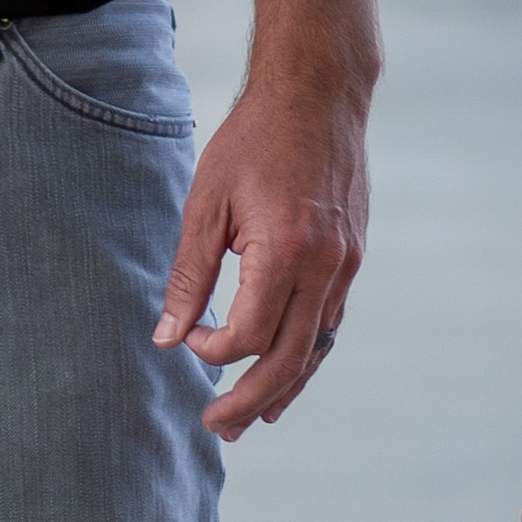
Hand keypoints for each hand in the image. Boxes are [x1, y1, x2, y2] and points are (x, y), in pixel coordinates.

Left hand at [153, 72, 367, 437]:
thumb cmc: (253, 140)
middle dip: (248, 398)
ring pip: (316, 347)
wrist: (319, 93)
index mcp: (286, 251)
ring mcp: (347, 264)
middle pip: (288, 358)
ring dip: (284, 386)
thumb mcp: (207, 202)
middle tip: (216, 428)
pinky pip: (330, 321)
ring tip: (252, 418)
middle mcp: (326, 266)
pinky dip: (307, 352)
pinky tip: (287, 369)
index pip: (247, 334)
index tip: (187, 338)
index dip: (212, 350)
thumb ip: (189, 274)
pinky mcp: (354, 257)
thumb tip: (167, 338)